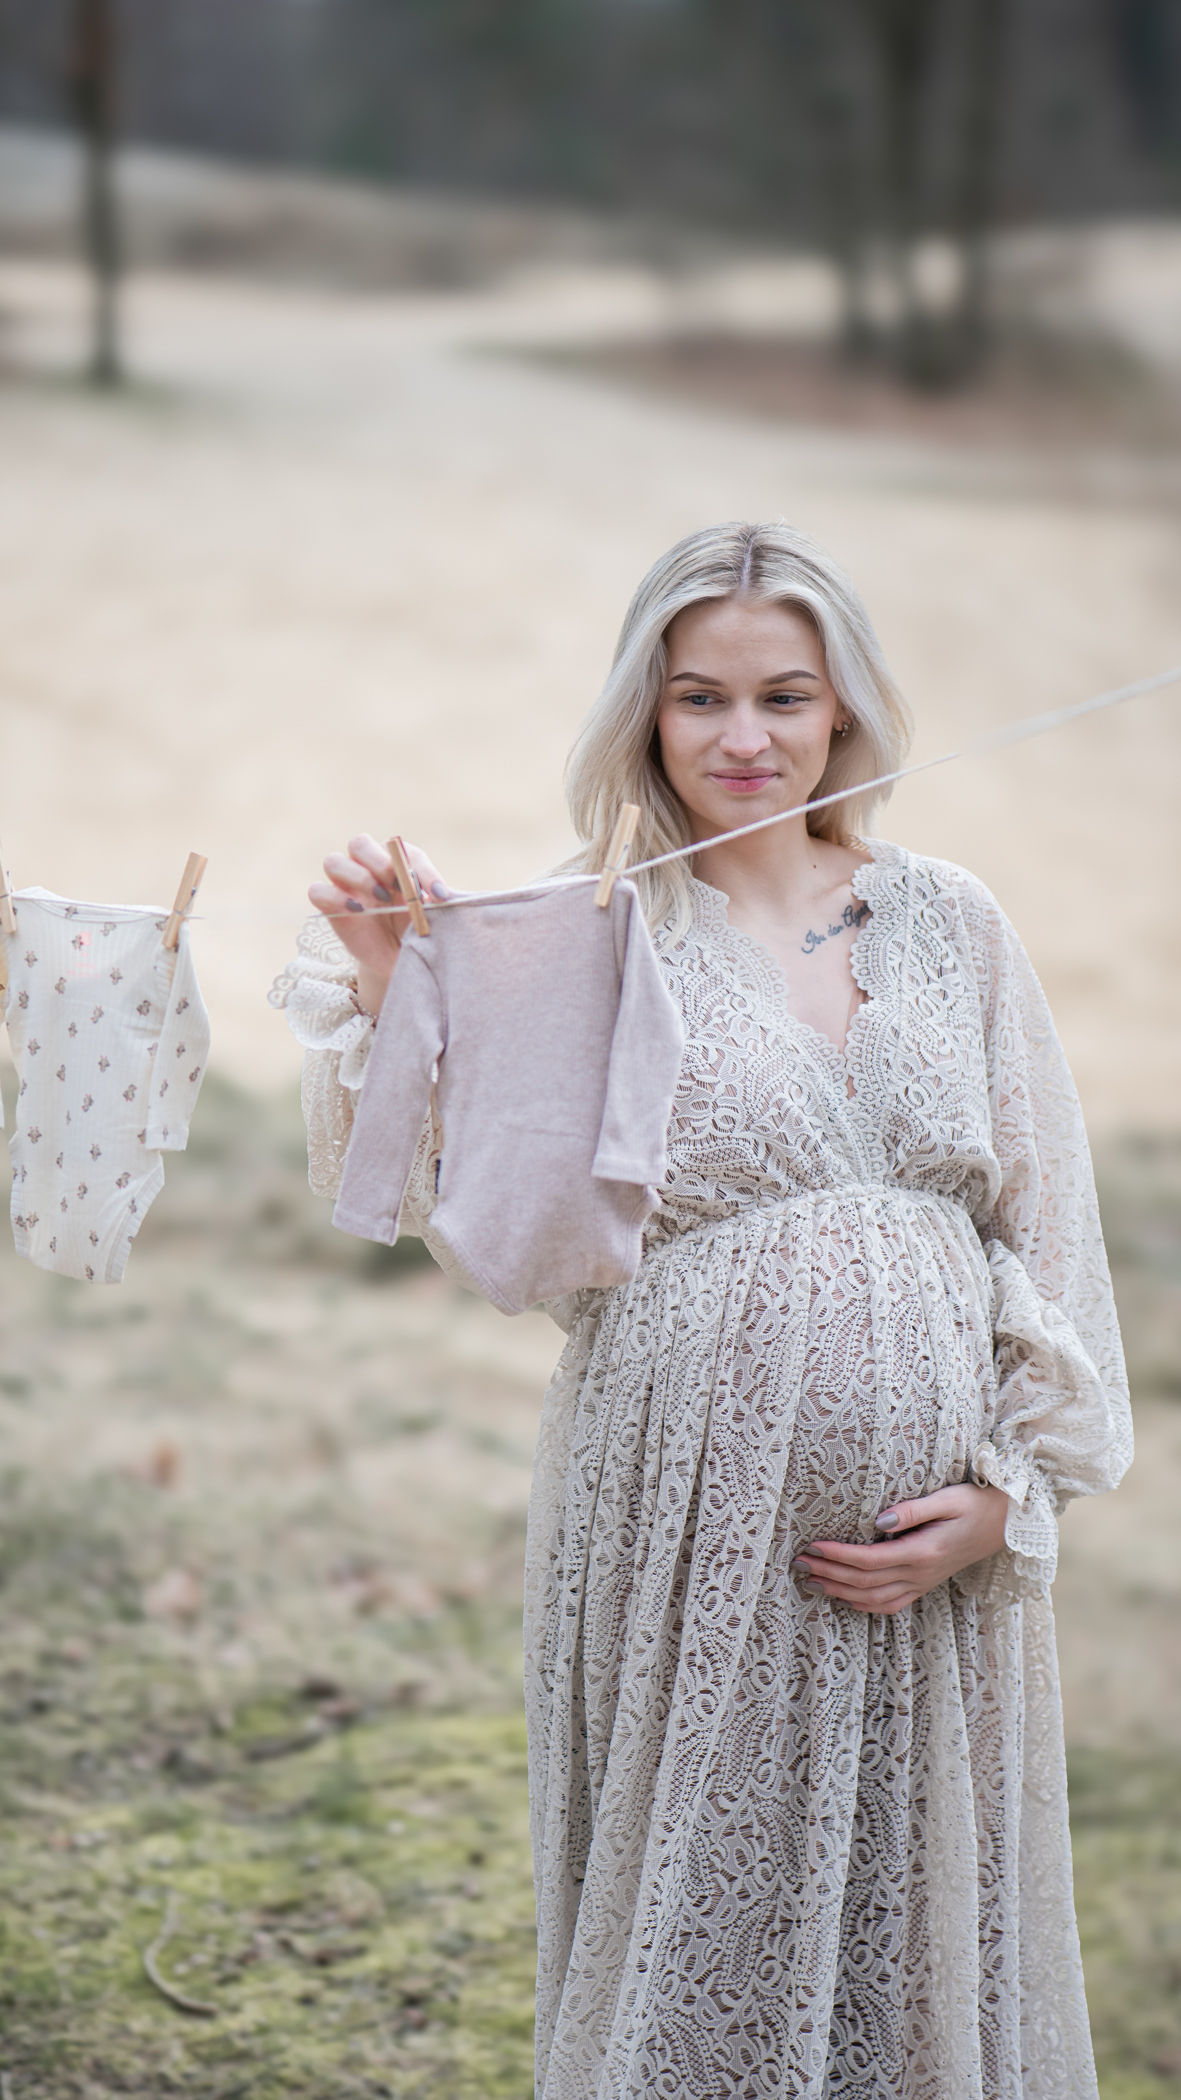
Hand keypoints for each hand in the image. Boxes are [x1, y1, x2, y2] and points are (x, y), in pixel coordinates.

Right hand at [308, 834, 448, 1016]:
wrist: (399, 961)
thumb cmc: (417, 932)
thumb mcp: (431, 918)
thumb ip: (432, 903)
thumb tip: (439, 895)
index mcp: (394, 863)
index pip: (403, 850)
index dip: (422, 870)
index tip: (440, 895)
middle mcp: (365, 869)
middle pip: (359, 844)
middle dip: (380, 862)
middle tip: (399, 887)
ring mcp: (345, 886)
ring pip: (334, 861)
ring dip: (358, 877)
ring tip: (381, 899)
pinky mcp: (330, 907)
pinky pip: (318, 891)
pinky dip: (335, 897)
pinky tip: (358, 911)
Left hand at [792, 1483, 1009, 1613]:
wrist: (1006, 1524)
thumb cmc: (975, 1504)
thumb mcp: (947, 1498)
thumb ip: (911, 1510)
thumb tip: (878, 1522)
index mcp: (922, 1552)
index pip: (868, 1559)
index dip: (837, 1555)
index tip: (811, 1544)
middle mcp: (920, 1574)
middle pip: (864, 1582)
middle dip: (829, 1572)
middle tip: (799, 1562)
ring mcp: (922, 1583)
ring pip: (873, 1599)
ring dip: (839, 1591)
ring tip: (811, 1580)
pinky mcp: (925, 1585)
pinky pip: (889, 1604)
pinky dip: (863, 1605)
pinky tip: (844, 1597)